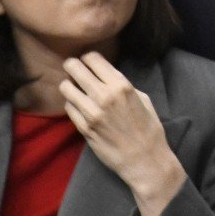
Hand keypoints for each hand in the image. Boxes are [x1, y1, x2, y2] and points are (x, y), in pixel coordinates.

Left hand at [60, 52, 186, 215]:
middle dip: (72, 66)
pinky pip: (68, 107)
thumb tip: (106, 78)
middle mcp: (104, 95)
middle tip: (73, 68)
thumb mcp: (142, 98)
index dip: (88, 58)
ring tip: (75, 89)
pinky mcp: (83, 127)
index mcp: (122, 85)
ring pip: (66, 88)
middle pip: (75, 68)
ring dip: (70, 86)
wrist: (143, 157)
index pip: (94, 59)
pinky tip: (79, 106)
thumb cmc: (148, 127)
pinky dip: (72, 104)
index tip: (88, 61)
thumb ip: (122, 86)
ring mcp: (91, 112)